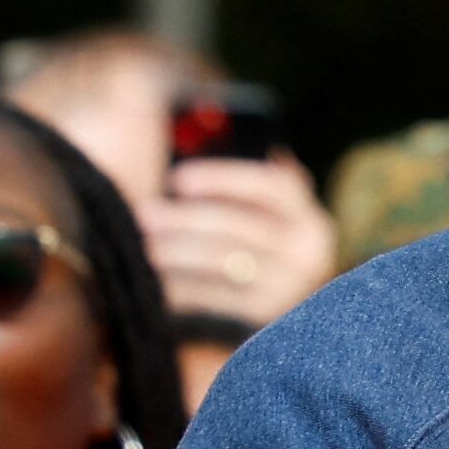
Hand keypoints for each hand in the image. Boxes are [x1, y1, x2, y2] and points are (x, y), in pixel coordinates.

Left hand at [145, 154, 340, 330]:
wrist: (257, 324)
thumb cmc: (236, 248)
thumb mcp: (243, 212)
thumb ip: (225, 174)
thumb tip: (177, 123)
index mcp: (304, 214)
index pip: (273, 186)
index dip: (224, 178)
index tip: (177, 178)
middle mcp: (308, 251)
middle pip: (241, 228)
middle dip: (185, 219)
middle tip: (142, 213)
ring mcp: (290, 288)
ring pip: (224, 263)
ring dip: (176, 252)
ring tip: (140, 247)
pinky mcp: (265, 320)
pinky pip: (215, 301)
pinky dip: (181, 290)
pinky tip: (154, 284)